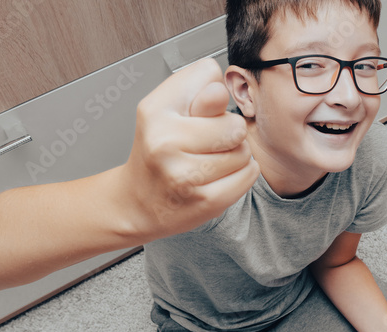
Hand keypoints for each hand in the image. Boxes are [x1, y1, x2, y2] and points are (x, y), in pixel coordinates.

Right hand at [122, 58, 259, 239]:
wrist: (138, 202)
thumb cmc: (158, 152)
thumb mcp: (167, 110)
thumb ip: (197, 92)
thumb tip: (220, 90)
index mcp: (155, 111)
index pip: (209, 74)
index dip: (211, 92)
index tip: (196, 110)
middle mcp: (165, 142)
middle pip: (236, 123)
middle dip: (228, 132)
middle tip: (205, 143)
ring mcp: (184, 175)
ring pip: (244, 151)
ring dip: (235, 155)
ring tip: (208, 161)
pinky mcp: (205, 200)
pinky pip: (248, 174)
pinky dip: (240, 175)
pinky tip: (217, 177)